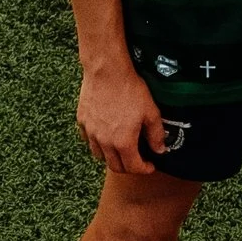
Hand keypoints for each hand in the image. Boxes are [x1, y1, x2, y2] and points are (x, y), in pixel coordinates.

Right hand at [78, 57, 167, 176]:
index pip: (133, 167)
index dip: (144, 169)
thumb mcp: (151, 112)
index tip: (150, 165)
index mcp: (123, 142)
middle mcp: (104, 142)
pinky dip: (98, 143)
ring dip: (111, 157)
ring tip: (121, 148)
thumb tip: (159, 150)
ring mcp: (90, 132)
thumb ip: (156, 135)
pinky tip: (106, 135)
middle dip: (128, 167)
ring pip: (99, 156)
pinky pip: (88, 140)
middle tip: (137, 160)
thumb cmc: (130, 90)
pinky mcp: (82, 122)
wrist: (107, 71)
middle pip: (115, 166)